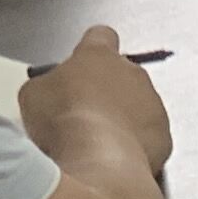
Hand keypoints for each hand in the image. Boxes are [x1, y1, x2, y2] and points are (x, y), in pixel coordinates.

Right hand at [17, 27, 172, 178]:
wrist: (96, 162)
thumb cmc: (62, 122)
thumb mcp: (33, 95)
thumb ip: (47, 84)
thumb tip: (48, 93)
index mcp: (98, 55)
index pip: (100, 36)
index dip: (90, 50)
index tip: (81, 65)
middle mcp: (132, 73)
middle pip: (123, 73)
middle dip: (107, 90)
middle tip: (83, 113)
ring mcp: (153, 105)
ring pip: (140, 107)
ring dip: (124, 119)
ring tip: (99, 144)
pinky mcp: (164, 137)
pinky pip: (151, 138)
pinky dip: (136, 147)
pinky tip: (115, 160)